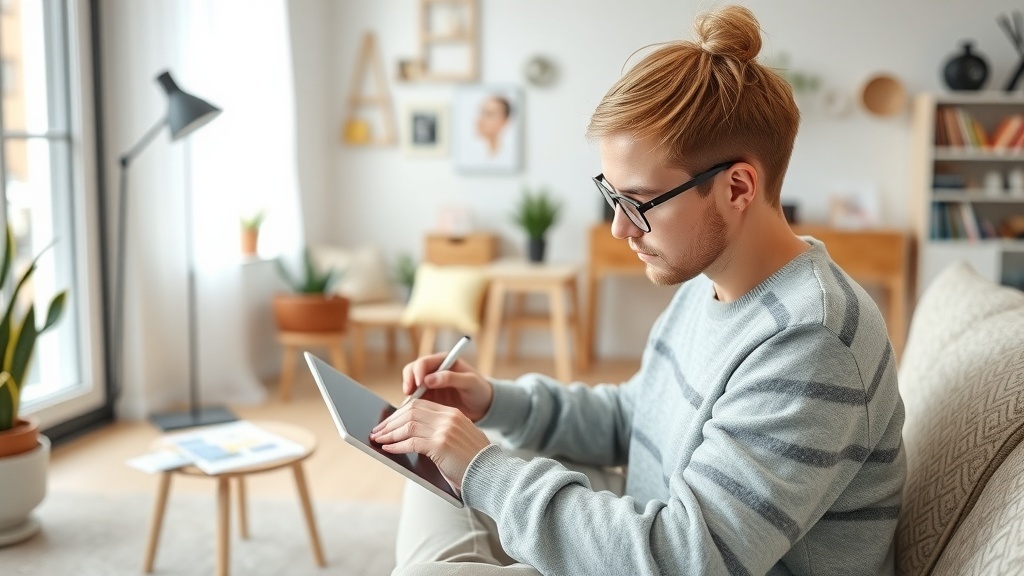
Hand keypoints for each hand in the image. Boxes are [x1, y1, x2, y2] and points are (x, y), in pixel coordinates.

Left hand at [370, 399, 490, 489]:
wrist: (491, 474)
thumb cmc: (473, 462)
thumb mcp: (458, 439)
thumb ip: (440, 432)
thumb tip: (410, 434)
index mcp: (453, 413)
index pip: (419, 405)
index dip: (400, 412)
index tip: (388, 421)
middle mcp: (448, 418)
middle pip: (411, 412)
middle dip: (391, 421)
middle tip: (377, 430)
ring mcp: (445, 430)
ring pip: (408, 425)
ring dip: (390, 433)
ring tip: (378, 439)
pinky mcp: (440, 445)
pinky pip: (411, 442)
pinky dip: (396, 446)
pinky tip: (388, 449)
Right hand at [401, 353, 492, 421]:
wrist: (483, 406)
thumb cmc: (480, 390)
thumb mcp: (470, 382)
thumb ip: (451, 378)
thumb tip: (427, 379)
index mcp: (444, 361)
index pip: (423, 362)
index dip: (417, 372)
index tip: (419, 384)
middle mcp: (433, 370)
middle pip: (411, 371)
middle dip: (408, 381)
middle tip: (408, 394)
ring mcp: (429, 384)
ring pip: (410, 385)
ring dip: (408, 394)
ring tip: (408, 405)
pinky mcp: (428, 398)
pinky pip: (414, 399)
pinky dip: (410, 404)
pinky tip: (411, 413)